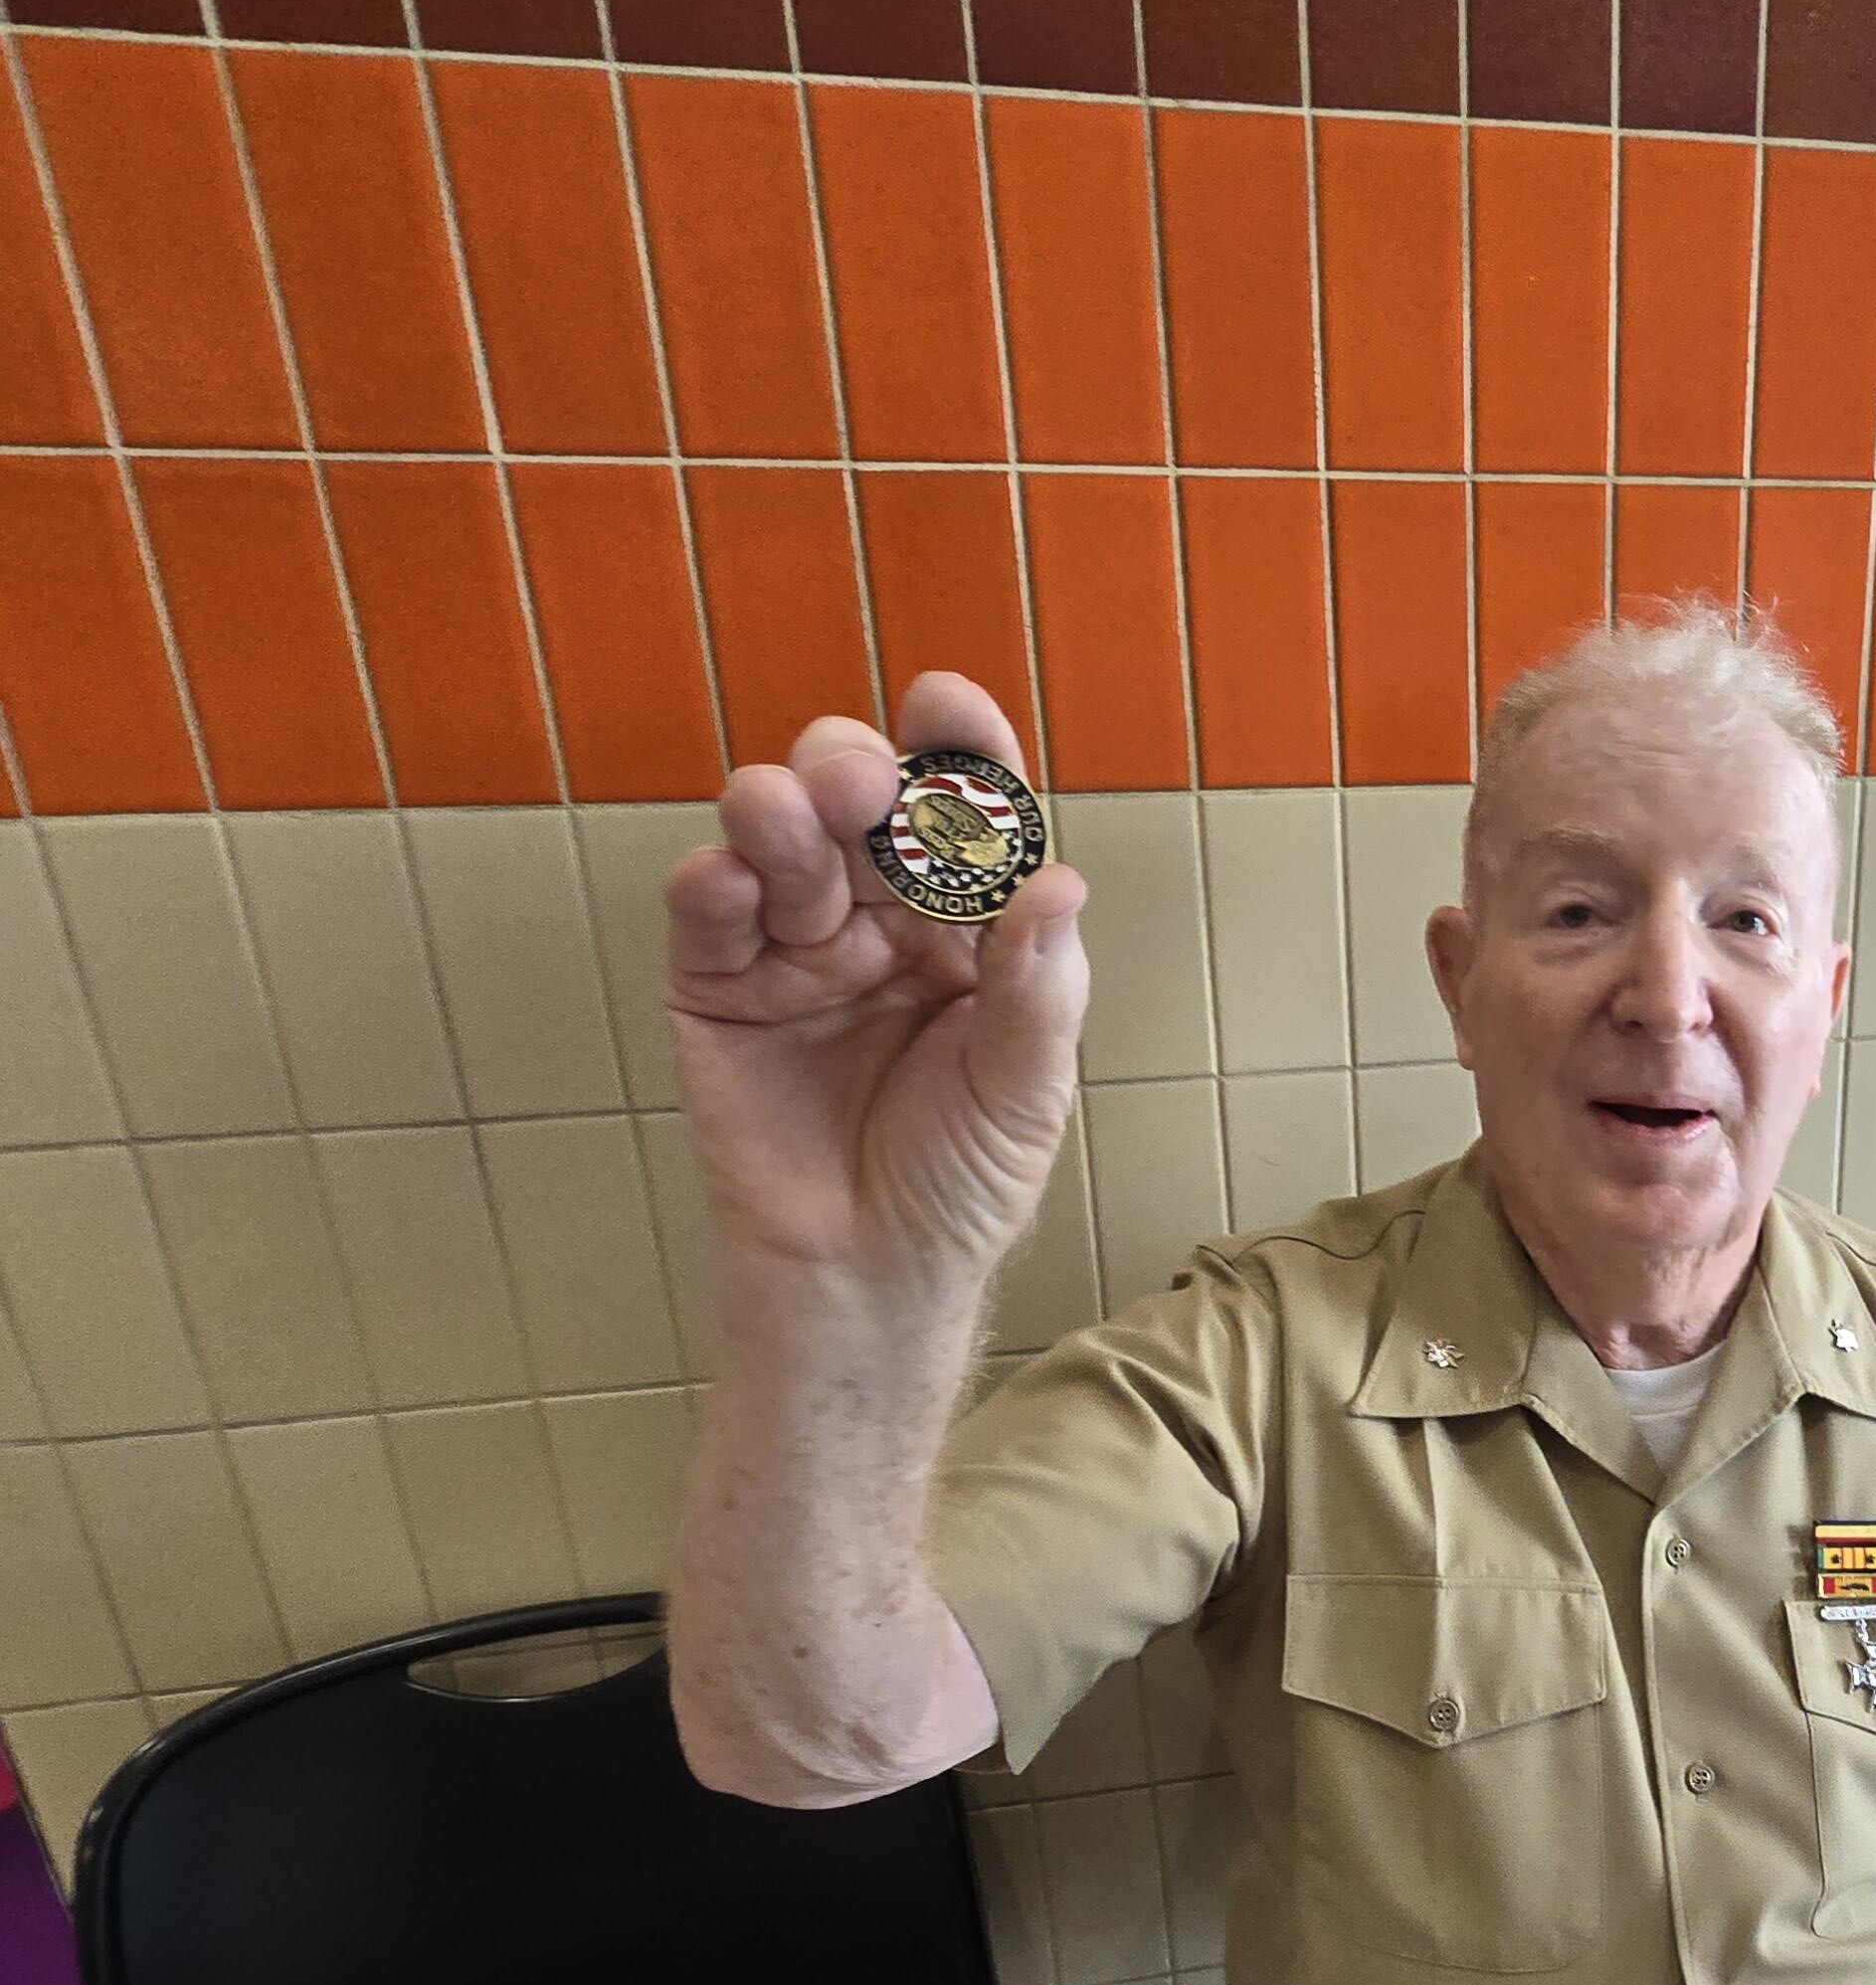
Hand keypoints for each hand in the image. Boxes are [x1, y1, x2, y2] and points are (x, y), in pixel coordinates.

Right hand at [665, 671, 1088, 1290]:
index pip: (968, 822)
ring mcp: (797, 945)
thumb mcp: (1022, 1092)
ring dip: (782, 814)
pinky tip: (726, 875)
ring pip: (780, 841)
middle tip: (859, 787)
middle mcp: (882, 918)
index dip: (960, 755)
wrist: (867, 1279)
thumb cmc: (957, 1185)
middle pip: (863, 808)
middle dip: (857, 776)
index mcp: (970, 927)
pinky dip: (712, 884)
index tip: (948, 705)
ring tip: (789, 815)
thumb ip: (1035, 991)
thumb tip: (1057, 885)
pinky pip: (708, 916)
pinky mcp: (718, 986)